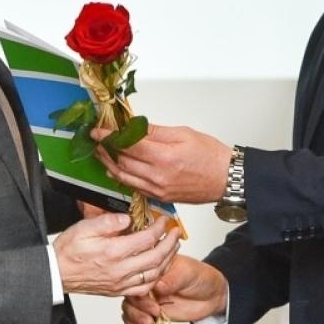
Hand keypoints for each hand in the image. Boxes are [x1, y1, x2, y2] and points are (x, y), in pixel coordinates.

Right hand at [53, 213, 179, 296]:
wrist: (56, 273)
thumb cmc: (67, 252)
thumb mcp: (84, 227)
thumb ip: (108, 222)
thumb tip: (127, 218)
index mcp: (113, 251)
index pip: (147, 238)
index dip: (160, 227)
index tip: (164, 220)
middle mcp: (120, 269)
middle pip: (156, 256)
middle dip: (170, 242)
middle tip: (176, 232)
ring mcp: (120, 282)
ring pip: (154, 274)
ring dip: (168, 259)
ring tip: (173, 248)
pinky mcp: (118, 291)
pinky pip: (144, 288)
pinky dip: (156, 277)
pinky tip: (159, 268)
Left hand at [96, 124, 234, 204]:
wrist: (226, 179)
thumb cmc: (211, 156)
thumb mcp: (184, 133)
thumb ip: (156, 131)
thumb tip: (134, 127)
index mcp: (164, 156)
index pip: (128, 145)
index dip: (109, 136)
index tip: (98, 131)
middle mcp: (158, 175)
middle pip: (122, 162)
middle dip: (106, 150)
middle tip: (96, 140)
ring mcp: (158, 189)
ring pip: (124, 177)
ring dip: (109, 165)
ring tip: (101, 154)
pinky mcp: (160, 197)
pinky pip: (135, 188)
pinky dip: (122, 178)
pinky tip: (115, 171)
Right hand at [121, 254, 226, 323]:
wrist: (211, 296)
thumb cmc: (200, 278)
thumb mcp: (188, 274)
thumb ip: (172, 279)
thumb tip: (158, 286)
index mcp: (153, 267)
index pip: (137, 276)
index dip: (140, 289)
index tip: (151, 299)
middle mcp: (146, 282)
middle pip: (130, 294)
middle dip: (138, 306)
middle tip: (153, 313)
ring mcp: (147, 297)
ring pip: (129, 306)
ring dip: (135, 317)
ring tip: (148, 323)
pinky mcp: (149, 311)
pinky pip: (132, 318)